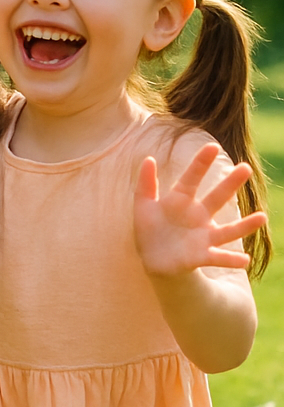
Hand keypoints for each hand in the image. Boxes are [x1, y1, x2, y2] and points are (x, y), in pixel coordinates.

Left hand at [135, 145, 267, 278]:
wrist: (153, 259)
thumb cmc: (150, 229)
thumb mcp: (143, 205)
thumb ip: (145, 183)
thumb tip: (148, 158)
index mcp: (181, 201)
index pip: (191, 178)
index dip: (200, 163)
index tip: (212, 146)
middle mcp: (198, 216)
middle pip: (217, 198)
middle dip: (230, 183)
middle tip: (246, 168)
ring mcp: (203, 236)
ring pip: (228, 230)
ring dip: (245, 225)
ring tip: (262, 217)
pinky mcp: (202, 256)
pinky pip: (219, 257)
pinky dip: (232, 259)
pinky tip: (244, 259)